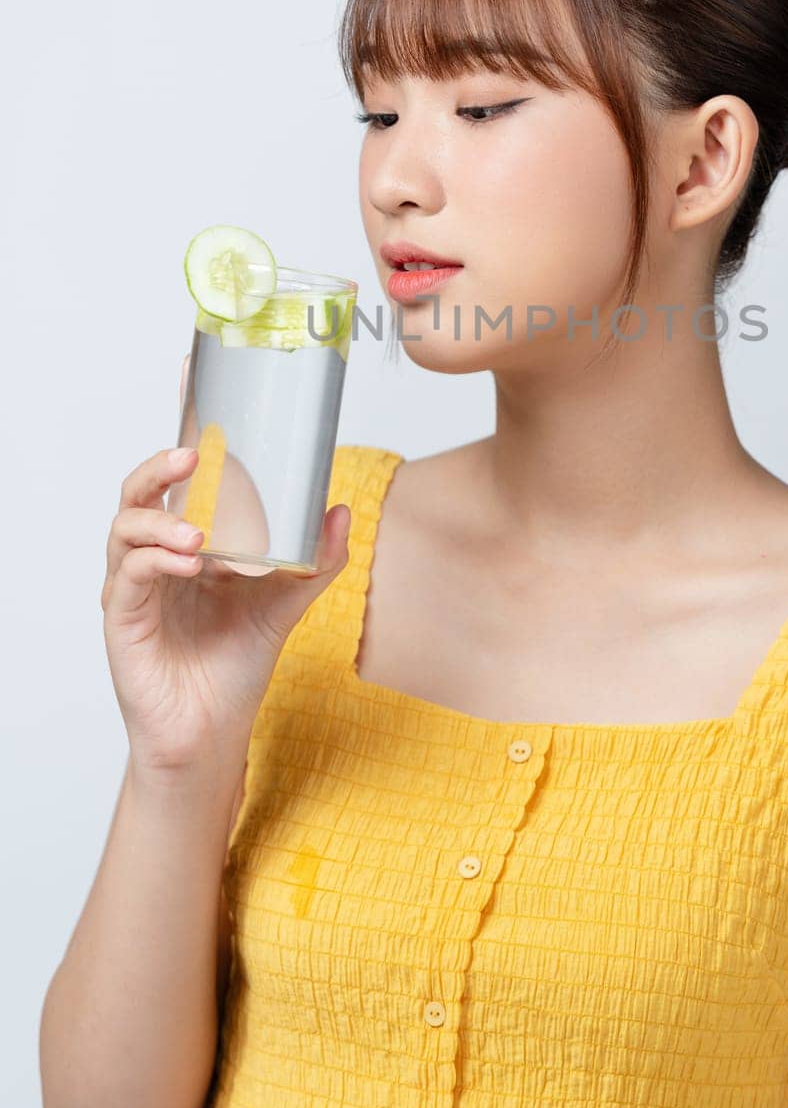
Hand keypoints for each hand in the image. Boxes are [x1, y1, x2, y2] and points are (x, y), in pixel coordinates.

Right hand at [100, 354, 350, 778]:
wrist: (212, 735)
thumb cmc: (236, 663)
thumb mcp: (287, 602)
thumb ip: (316, 559)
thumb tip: (343, 509)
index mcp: (191, 536)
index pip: (180, 474)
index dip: (181, 422)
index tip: (191, 372)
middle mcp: (156, 553)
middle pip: (140, 488)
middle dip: (161, 463)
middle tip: (193, 454)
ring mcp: (135, 584)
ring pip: (126, 526)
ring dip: (161, 518)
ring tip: (200, 531)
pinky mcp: (123, 620)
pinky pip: (130, 576)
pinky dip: (156, 560)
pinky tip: (190, 562)